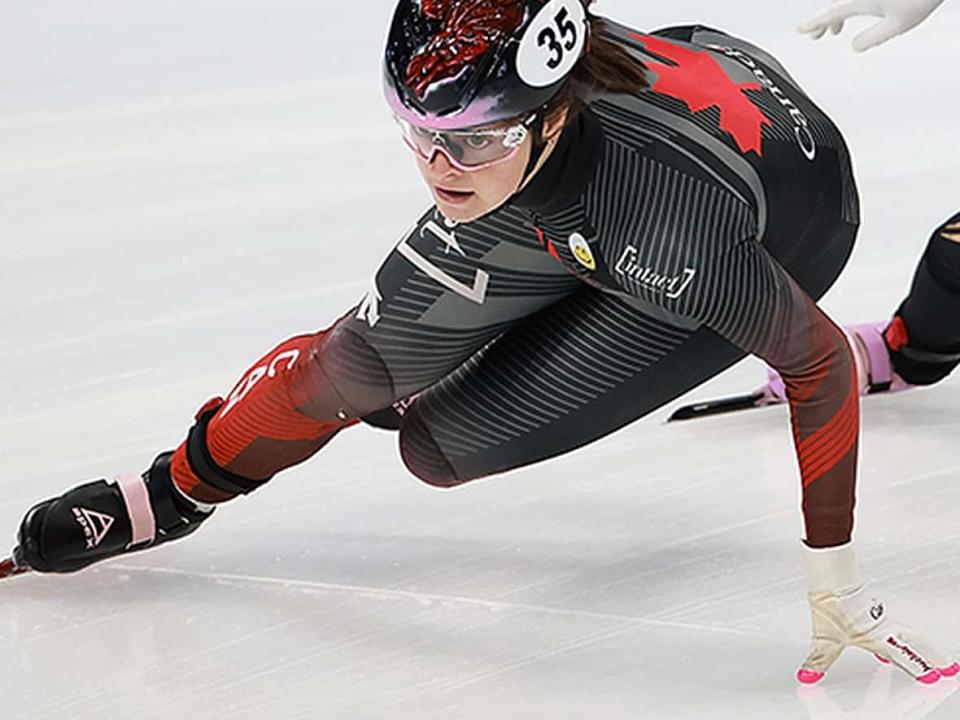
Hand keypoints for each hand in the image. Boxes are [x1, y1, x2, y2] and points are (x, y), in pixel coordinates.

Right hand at [798, 0, 946, 51]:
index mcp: (860, 1)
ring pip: (844, 1)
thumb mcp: (897, 26)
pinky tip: (859, 12)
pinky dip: (851, 7)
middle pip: (834, 7)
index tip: (801, 30)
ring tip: (836, 29)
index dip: (813, 24)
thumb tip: (855, 47)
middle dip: (823, 21)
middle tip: (816, 35)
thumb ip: (873, 39)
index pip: (829, 15)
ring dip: (837, 14)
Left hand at [798, 543, 958, 683]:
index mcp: (879, 638)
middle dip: (931, 658)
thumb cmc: (833, 602)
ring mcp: (881, 617)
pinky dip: (901, 639)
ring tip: (929, 660)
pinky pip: (894, 628)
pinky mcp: (872, 609)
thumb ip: (819, 660)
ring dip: (920, 649)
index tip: (935, 678)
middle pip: (916, 645)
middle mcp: (885, 628)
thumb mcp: (825, 639)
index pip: (905, 659)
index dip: (920, 669)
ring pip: (908, 636)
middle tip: (947, 668)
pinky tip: (887, 647)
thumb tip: (808, 674)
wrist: (831, 576)